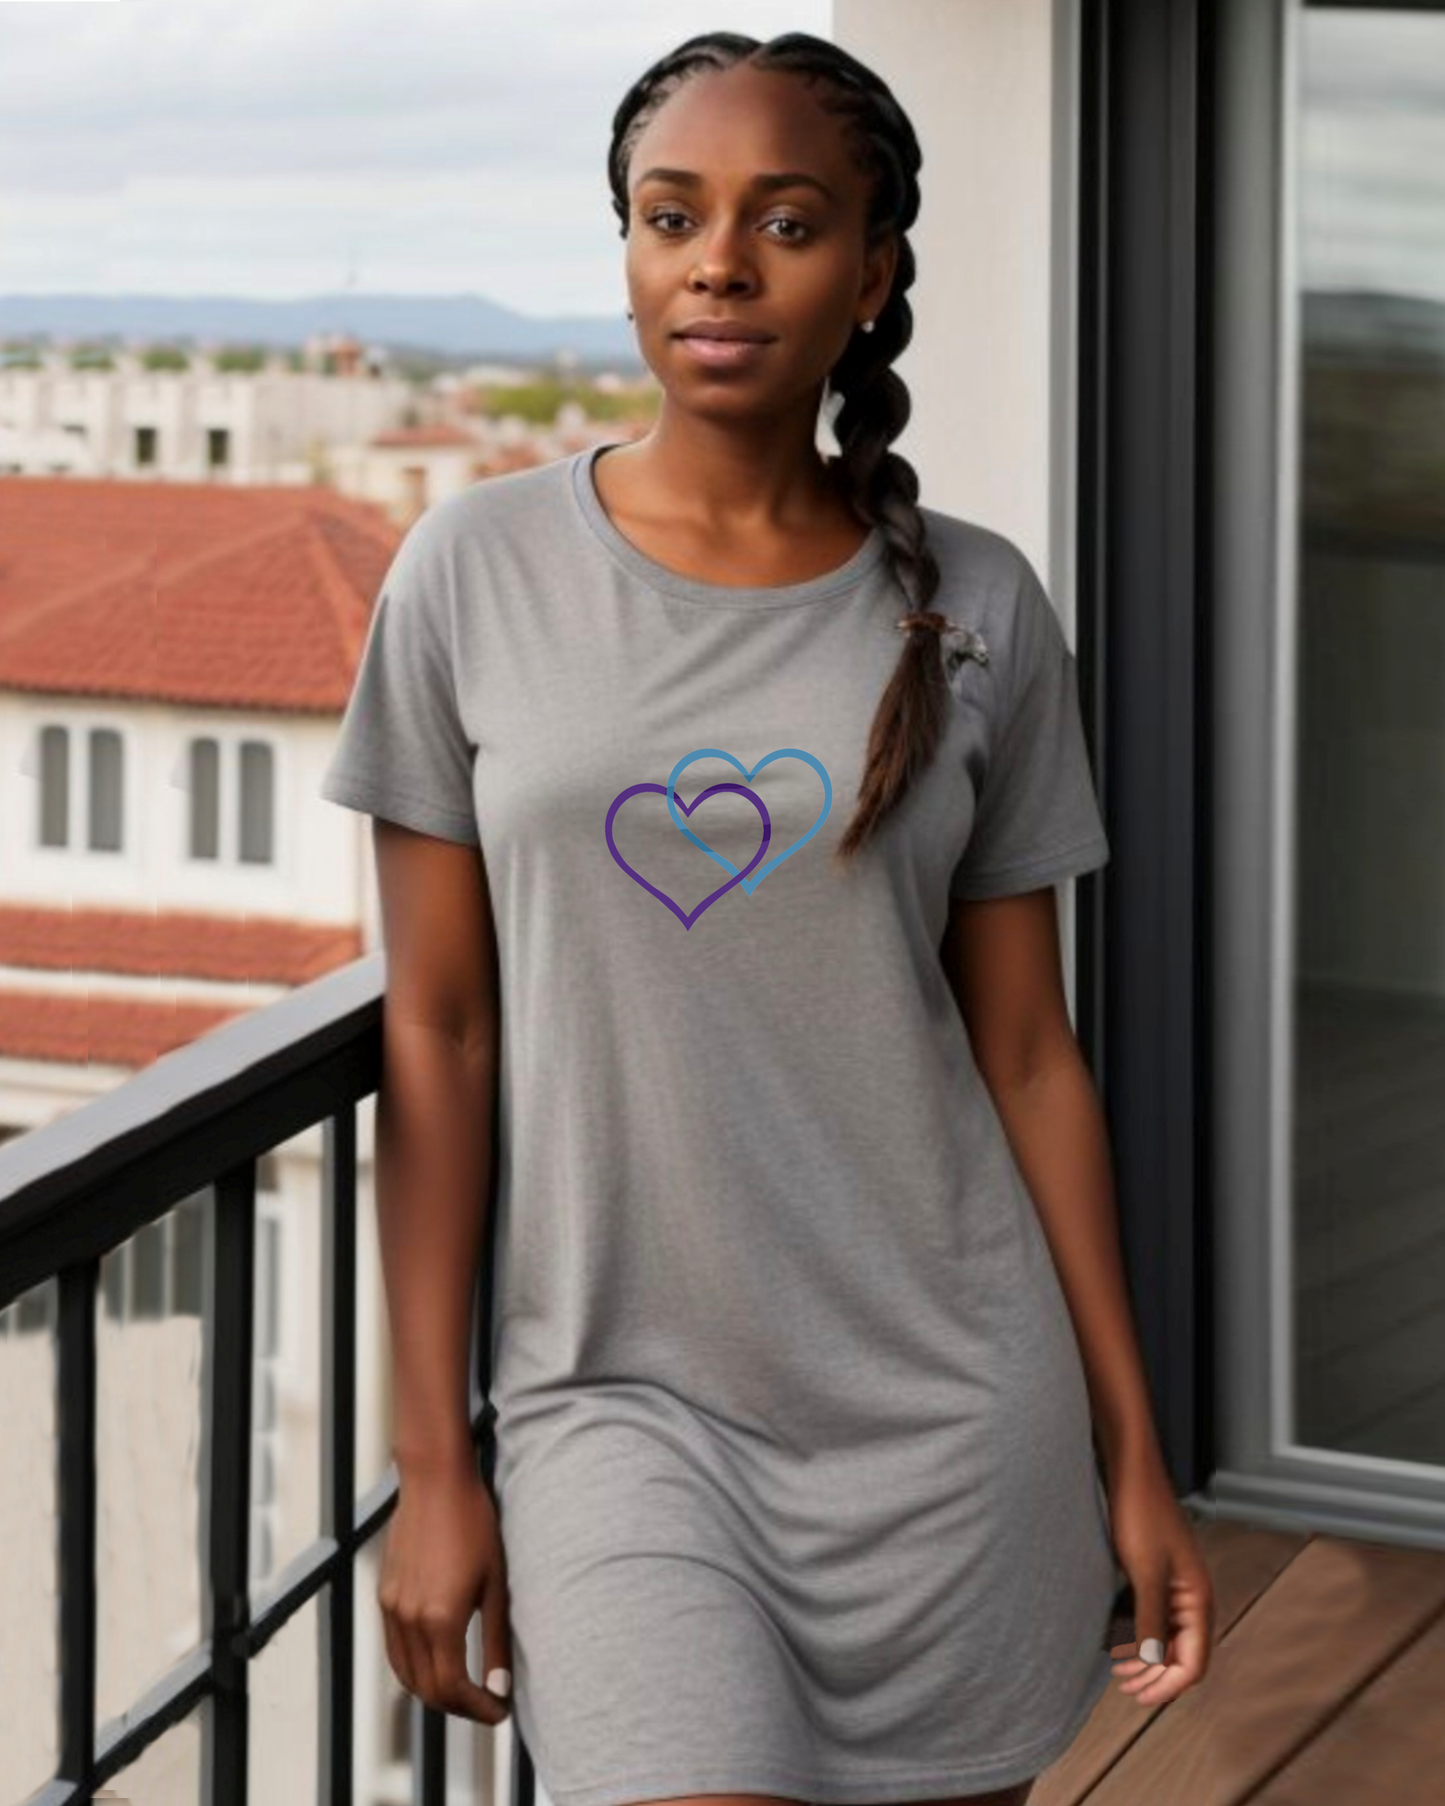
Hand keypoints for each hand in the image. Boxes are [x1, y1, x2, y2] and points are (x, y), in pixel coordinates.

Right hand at [377, 1456, 513, 1724]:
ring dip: (435, 1692)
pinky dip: (415, 1669)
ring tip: (467, 1689)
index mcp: (440, 1618)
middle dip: (459, 1707)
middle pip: (428, 1689)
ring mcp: (392, 1608)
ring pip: (407, 1675)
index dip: (478, 1708)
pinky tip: (439, 1663)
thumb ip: (495, 1640)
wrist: (436, 1482)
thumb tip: (500, 1688)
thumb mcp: (496, 1583)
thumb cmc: (475, 1526)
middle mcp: (409, 1619)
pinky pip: (396, 1650)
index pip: (454, 1688)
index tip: (501, 1711)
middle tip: (488, 1705)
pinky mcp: (385, 1596)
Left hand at [1104, 1452, 1215, 1706]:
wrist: (1128, 1467)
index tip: (1135, 1694)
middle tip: (1122, 1685)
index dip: (1166, 1685)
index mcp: (1197, 1598)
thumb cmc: (1139, 1511)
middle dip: (1153, 1675)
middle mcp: (1190, 1596)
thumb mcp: (1144, 1571)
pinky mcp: (1153, 1572)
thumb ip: (1149, 1620)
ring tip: (1115, 1666)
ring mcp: (1172, 1584)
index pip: (1193, 1663)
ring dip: (1143, 1656)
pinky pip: (1150, 1615)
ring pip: (1164, 1636)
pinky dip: (1136, 1632)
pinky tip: (1114, 1637)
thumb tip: (1151, 1665)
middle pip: (1180, 1654)